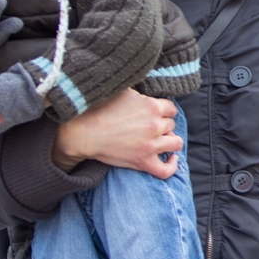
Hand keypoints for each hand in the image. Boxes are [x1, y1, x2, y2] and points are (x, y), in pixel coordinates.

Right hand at [53, 89, 182, 176]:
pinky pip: (166, 170)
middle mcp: (155, 125)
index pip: (171, 108)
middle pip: (171, 124)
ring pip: (175, 142)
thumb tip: (145, 87)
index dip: (164, 110)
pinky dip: (171, 165)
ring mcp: (151, 145)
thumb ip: (140, 92)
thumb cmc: (99, 109)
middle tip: (150, 125)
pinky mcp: (143, 161)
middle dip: (163, 124)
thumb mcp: (123, 90)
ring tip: (161, 139)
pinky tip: (170, 158)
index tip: (157, 113)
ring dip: (170, 140)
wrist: (83, 132)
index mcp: (152, 106)